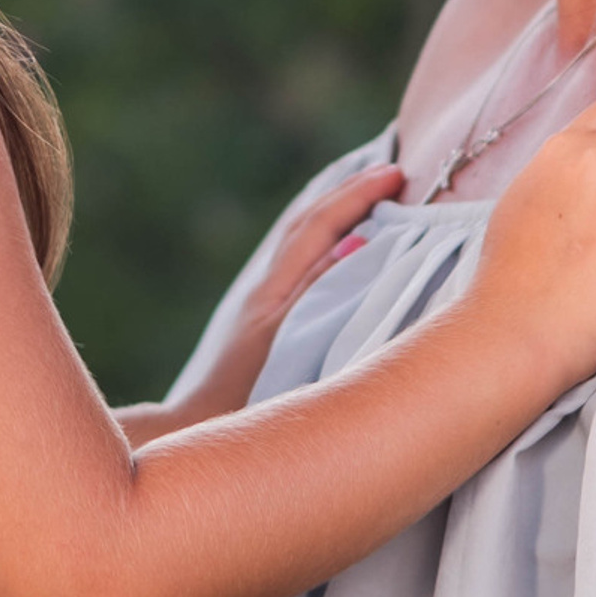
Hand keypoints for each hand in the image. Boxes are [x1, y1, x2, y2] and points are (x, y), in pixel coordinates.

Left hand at [174, 164, 405, 421]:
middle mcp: (265, 285)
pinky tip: (332, 244)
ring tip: (363, 190)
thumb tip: (356, 240)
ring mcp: (260, 300)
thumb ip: (321, 290)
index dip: (357, 195)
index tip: (395, 173)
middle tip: (389, 171)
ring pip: (298, 238)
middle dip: (346, 192)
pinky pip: (295, 259)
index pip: (320, 225)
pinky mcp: (261, 318)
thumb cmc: (248, 394)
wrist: (200, 425)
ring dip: (331, 209)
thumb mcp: (291, 342)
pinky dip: (318, 237)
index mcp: (275, 287)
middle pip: (305, 222)